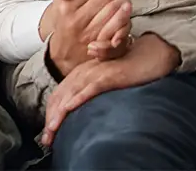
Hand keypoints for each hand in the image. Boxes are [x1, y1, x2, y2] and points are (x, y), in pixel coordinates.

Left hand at [39, 33, 180, 145]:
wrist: (148, 57)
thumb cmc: (127, 72)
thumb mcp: (103, 82)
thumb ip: (90, 92)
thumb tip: (80, 110)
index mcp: (80, 73)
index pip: (58, 95)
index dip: (50, 114)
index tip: (48, 132)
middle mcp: (83, 72)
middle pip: (59, 97)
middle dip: (51, 118)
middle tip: (47, 138)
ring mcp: (94, 74)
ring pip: (70, 94)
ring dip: (59, 114)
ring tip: (52, 130)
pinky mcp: (107, 76)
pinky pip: (89, 89)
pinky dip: (78, 99)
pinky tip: (69, 109)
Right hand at [43, 0, 133, 74]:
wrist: (62, 48)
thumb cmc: (63, 15)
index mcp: (65, 5)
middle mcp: (75, 19)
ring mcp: (88, 33)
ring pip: (115, 9)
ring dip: (123, 2)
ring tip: (122, 1)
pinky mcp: (99, 44)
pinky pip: (118, 26)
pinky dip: (124, 17)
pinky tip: (124, 14)